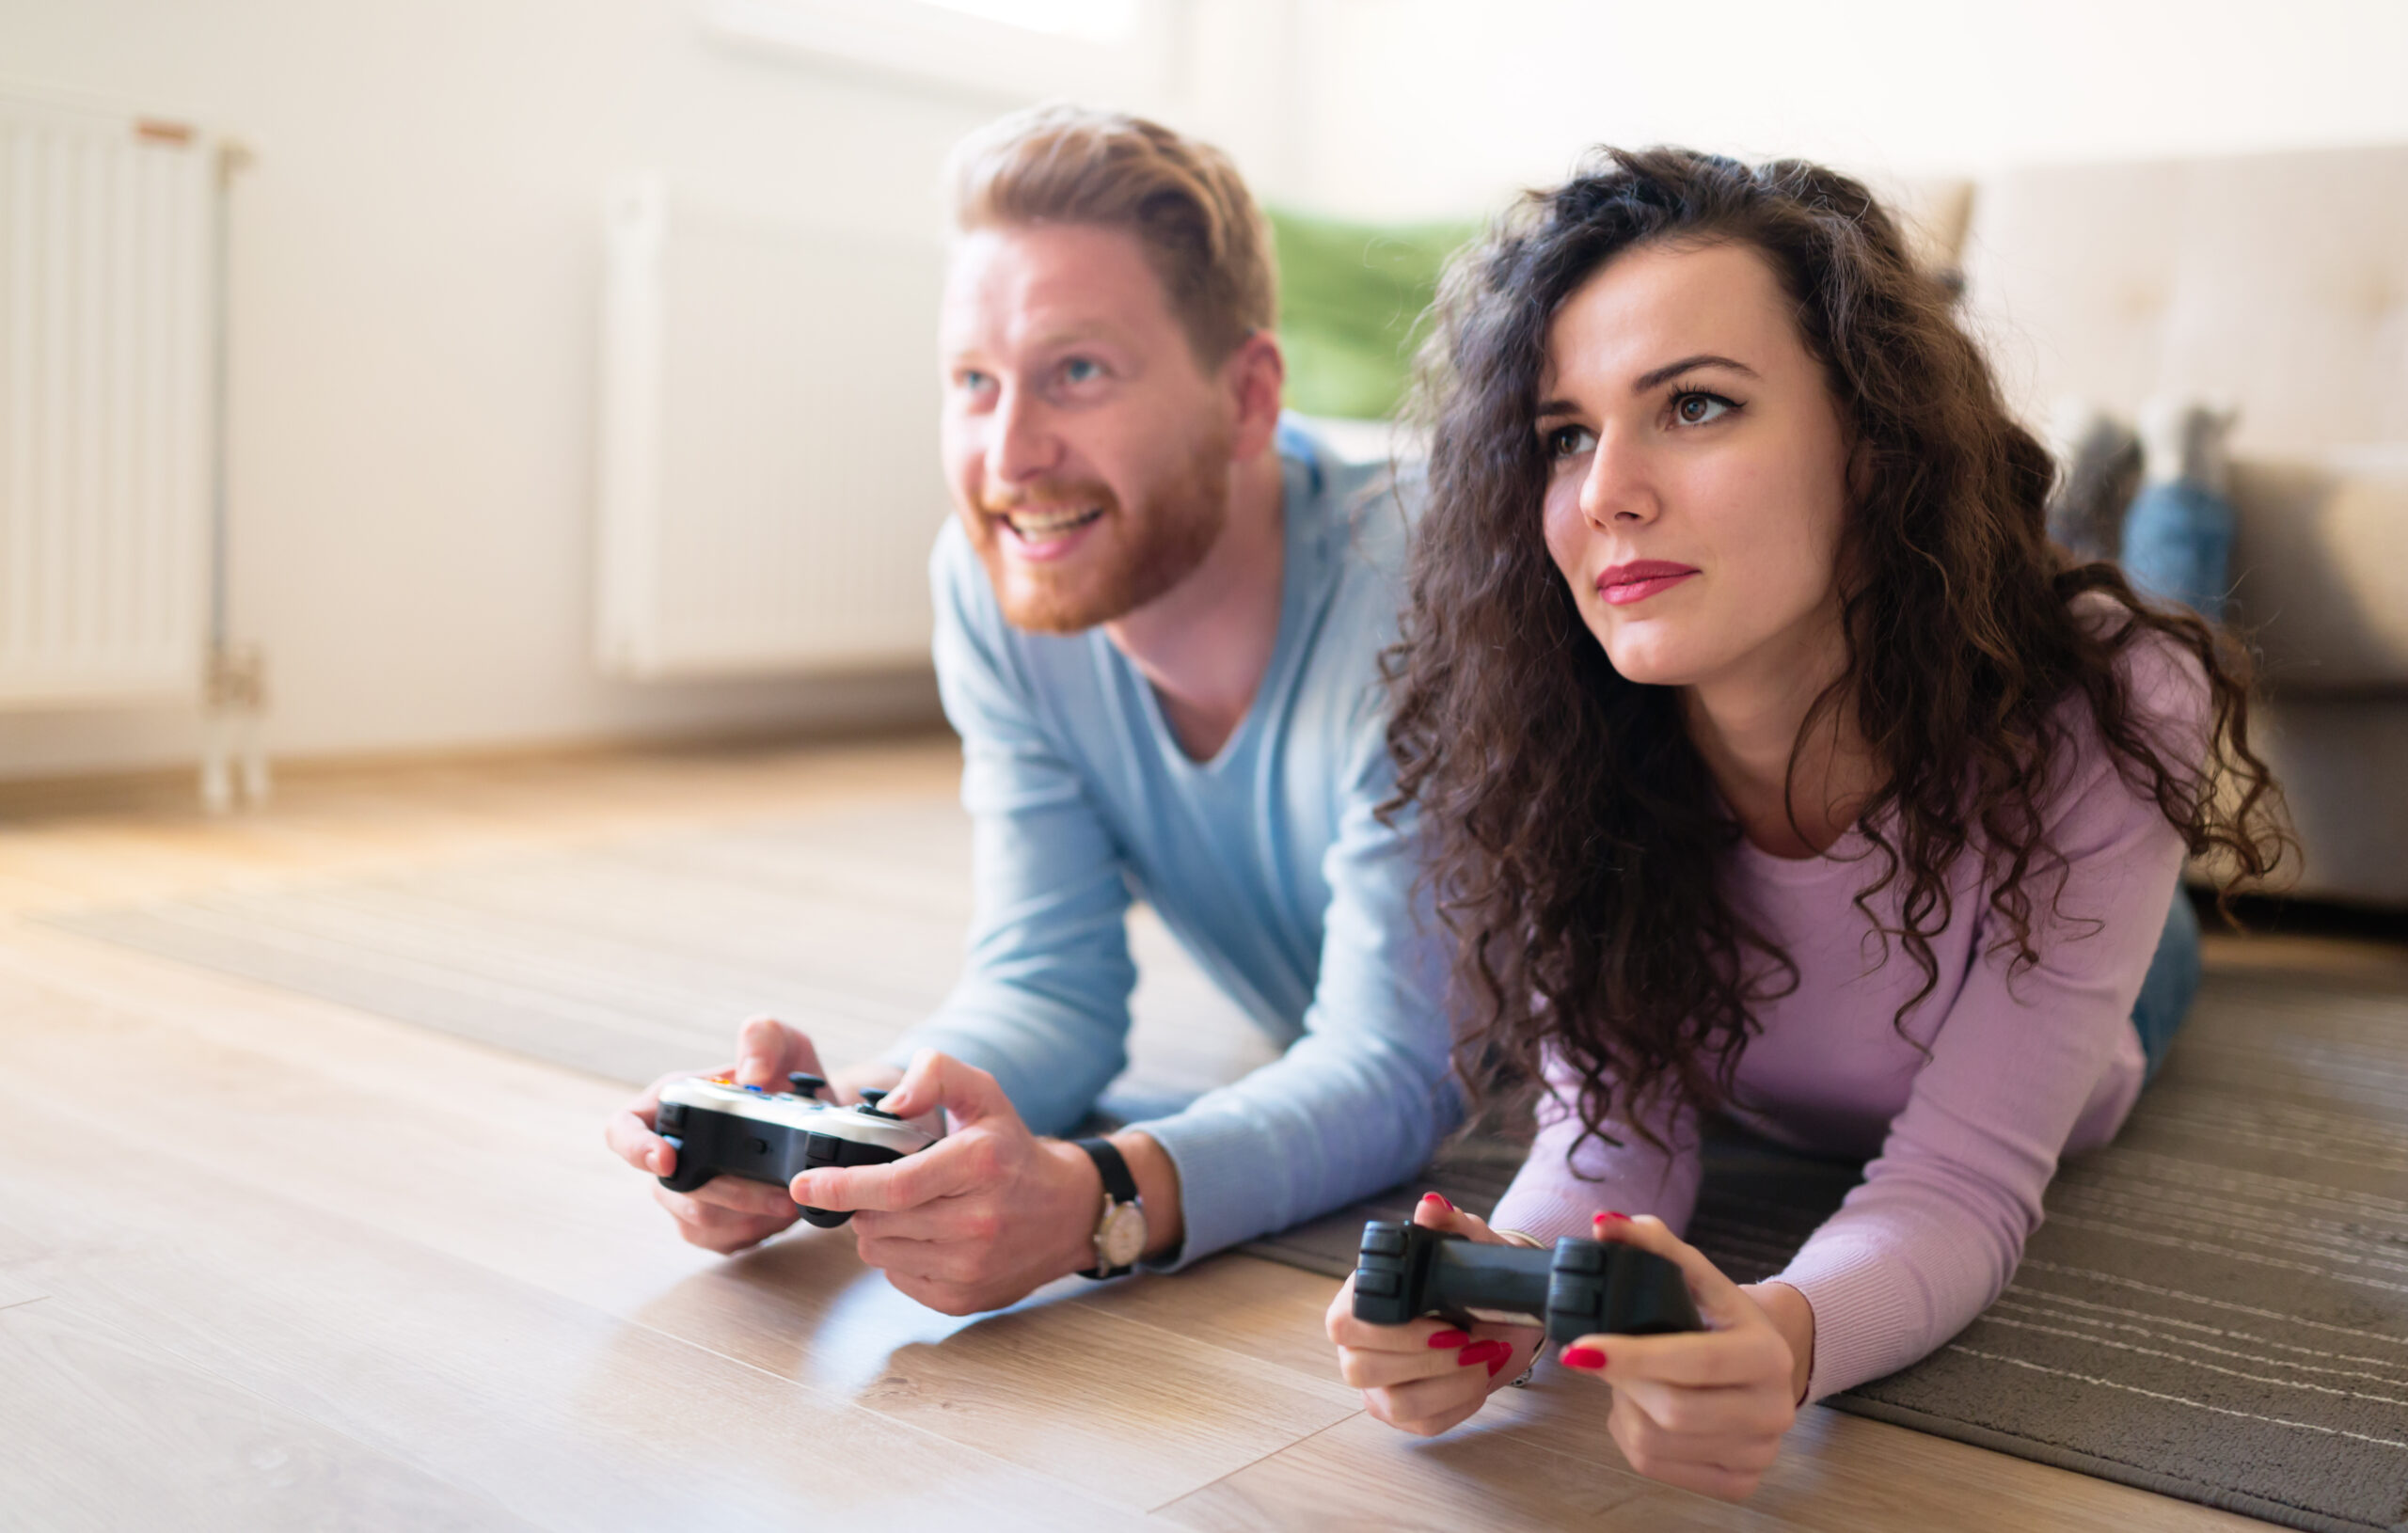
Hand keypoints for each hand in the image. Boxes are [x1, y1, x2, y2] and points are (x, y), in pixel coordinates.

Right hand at [601, 1016, 831, 1254]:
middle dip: (726, 1192)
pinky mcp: (711, 1225)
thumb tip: (752, 1075)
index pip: (623, 1129)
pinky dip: (753, 1231)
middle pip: (669, 1187)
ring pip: (697, 1219)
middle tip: (778, 1192)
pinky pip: (719, 1240)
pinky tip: (782, 1216)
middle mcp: (670, 1152)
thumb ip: (765, 1039)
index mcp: (670, 1105)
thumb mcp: (784, 1043)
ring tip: (791, 1201)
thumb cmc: (789, 1079)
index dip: (635, 1147)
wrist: (818, 1122)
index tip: (667, 1159)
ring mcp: (686, 1193)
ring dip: (745, 1215)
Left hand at [786, 1048, 1100, 1314]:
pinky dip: (900, 1257)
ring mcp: (972, 1266)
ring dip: (880, 1230)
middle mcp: (978, 1221)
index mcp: (978, 1165)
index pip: (894, 1184)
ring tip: (914, 1210)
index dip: (840, 1187)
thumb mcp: (984, 1094)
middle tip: (892, 1186)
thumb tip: (889, 1104)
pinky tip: (928, 1237)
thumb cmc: (1014, 1151)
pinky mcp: (964, 1299)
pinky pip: (898, 1278)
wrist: (1068, 1213)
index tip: (802, 1184)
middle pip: (877, 1221)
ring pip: (879, 1252)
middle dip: (865, 1203)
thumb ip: (936, 1075)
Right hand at [1325, 1192, 1544, 1436]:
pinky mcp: (1404, 1415)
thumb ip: (1447, 1225)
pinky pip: (1425, 1424)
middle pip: (1361, 1369)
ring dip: (1450, 1382)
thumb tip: (1430, 1206)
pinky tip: (1480, 1376)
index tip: (1442, 1321)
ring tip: (1483, 1355)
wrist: (1502, 1313)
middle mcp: (1358, 1346)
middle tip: (1472, 1339)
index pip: (1343, 1323)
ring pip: (1395, 1403)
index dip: (1390, 1330)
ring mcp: (1379, 1385)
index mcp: (1360, 1300)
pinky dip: (1461, 1402)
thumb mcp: (1467, 1244)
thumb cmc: (1472, 1277)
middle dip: (1428, 1359)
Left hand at [1559, 1212, 1810, 1501]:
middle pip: (1674, 1411)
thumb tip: (1605, 1225)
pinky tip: (1643, 1409)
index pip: (1695, 1361)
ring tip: (1631, 1379)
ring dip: (1623, 1408)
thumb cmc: (1719, 1318)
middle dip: (1624, 1382)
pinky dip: (1632, 1436)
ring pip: (1656, 1443)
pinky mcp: (1739, 1483)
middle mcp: (1773, 1409)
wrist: (1763, 1362)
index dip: (1633, 1356)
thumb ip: (1652, 1244)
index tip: (1579, 1348)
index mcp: (1767, 1354)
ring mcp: (1759, 1452)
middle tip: (1602, 1357)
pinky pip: (1656, 1467)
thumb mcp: (1696, 1275)